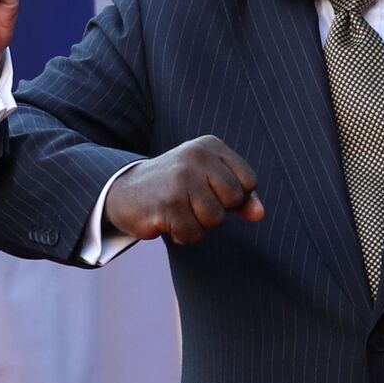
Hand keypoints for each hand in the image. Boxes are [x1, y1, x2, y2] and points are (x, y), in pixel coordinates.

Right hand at [103, 136, 264, 244]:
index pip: (248, 181)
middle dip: (217, 211)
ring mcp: (181, 180)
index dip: (234, 197)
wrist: (123, 191)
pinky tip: (167, 220)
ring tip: (178, 210)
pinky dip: (182, 235)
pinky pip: (193, 234)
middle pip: (234, 200)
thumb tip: (260, 214)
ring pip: (215, 220)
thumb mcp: (207, 181)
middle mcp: (196, 157)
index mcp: (209, 146)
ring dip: (198, 224)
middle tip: (191, 202)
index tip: (209, 191)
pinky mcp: (167, 204)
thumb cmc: (173, 186)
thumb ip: (238, 195)